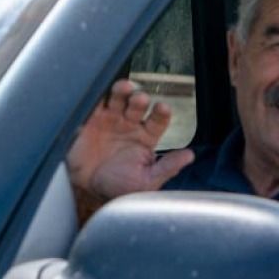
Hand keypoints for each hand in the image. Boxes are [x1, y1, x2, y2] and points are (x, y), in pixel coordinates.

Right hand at [67, 79, 194, 200]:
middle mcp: (131, 124)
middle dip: (140, 100)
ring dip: (122, 91)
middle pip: (138, 105)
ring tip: (124, 88)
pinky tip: (101, 95)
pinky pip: (96, 104)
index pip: (158, 120)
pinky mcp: (92, 120)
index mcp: (147, 136)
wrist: (88, 190)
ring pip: (120, 98)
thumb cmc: (119, 186)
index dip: (161, 113)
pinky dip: (98, 98)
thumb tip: (190, 156)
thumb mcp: (146, 182)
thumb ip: (167, 167)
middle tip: (140, 99)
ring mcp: (112, 120)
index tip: (163, 107)